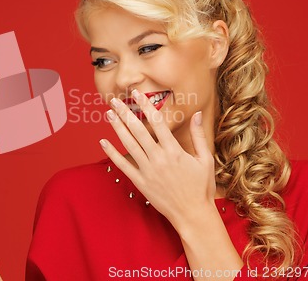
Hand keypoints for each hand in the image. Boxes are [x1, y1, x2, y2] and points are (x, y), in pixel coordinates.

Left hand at [99, 89, 216, 231]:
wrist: (193, 214)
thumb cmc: (200, 187)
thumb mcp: (205, 159)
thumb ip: (198, 136)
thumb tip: (197, 114)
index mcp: (175, 151)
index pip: (157, 122)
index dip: (146, 106)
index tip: (138, 94)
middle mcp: (159, 158)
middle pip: (138, 130)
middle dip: (126, 113)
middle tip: (114, 100)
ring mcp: (148, 171)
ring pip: (129, 145)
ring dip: (117, 128)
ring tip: (109, 114)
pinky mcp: (140, 182)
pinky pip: (123, 165)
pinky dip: (112, 153)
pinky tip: (103, 141)